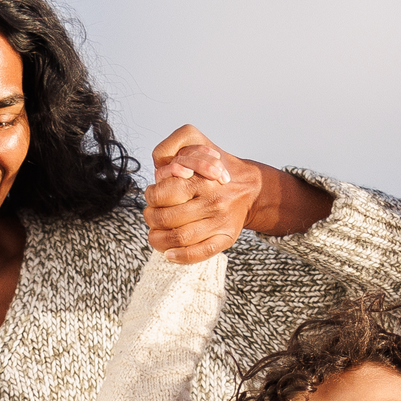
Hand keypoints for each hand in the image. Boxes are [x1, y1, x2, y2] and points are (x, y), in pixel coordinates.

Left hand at [142, 127, 260, 262]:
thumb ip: (171, 149)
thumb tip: (156, 172)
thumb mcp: (196, 144)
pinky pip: (200, 253)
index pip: (163, 194)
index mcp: (202, 179)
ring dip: (159, 240)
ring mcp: (220, 222)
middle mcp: (212, 201)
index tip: (151, 196)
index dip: (151, 197)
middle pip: (166, 218)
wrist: (250, 187)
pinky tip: (169, 254)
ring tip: (155, 236)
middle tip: (150, 216)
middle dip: (151, 219)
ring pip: (179, 238)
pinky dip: (180, 257)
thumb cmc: (216, 168)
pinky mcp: (226, 237)